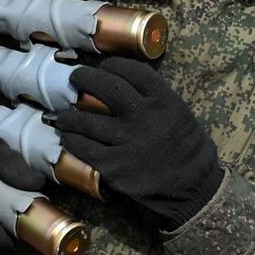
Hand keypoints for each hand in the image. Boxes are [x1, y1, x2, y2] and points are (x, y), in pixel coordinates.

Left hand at [53, 57, 222, 228]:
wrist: (192, 190)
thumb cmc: (187, 151)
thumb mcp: (180, 115)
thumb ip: (155, 100)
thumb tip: (124, 86)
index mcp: (164, 100)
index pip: (131, 70)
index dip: (112, 65)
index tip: (103, 67)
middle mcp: (143, 116)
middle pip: (104, 86)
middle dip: (84, 78)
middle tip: (76, 79)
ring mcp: (126, 141)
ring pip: (86, 120)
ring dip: (69, 116)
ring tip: (62, 116)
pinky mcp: (113, 165)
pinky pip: (83, 147)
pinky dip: (72, 140)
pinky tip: (68, 138)